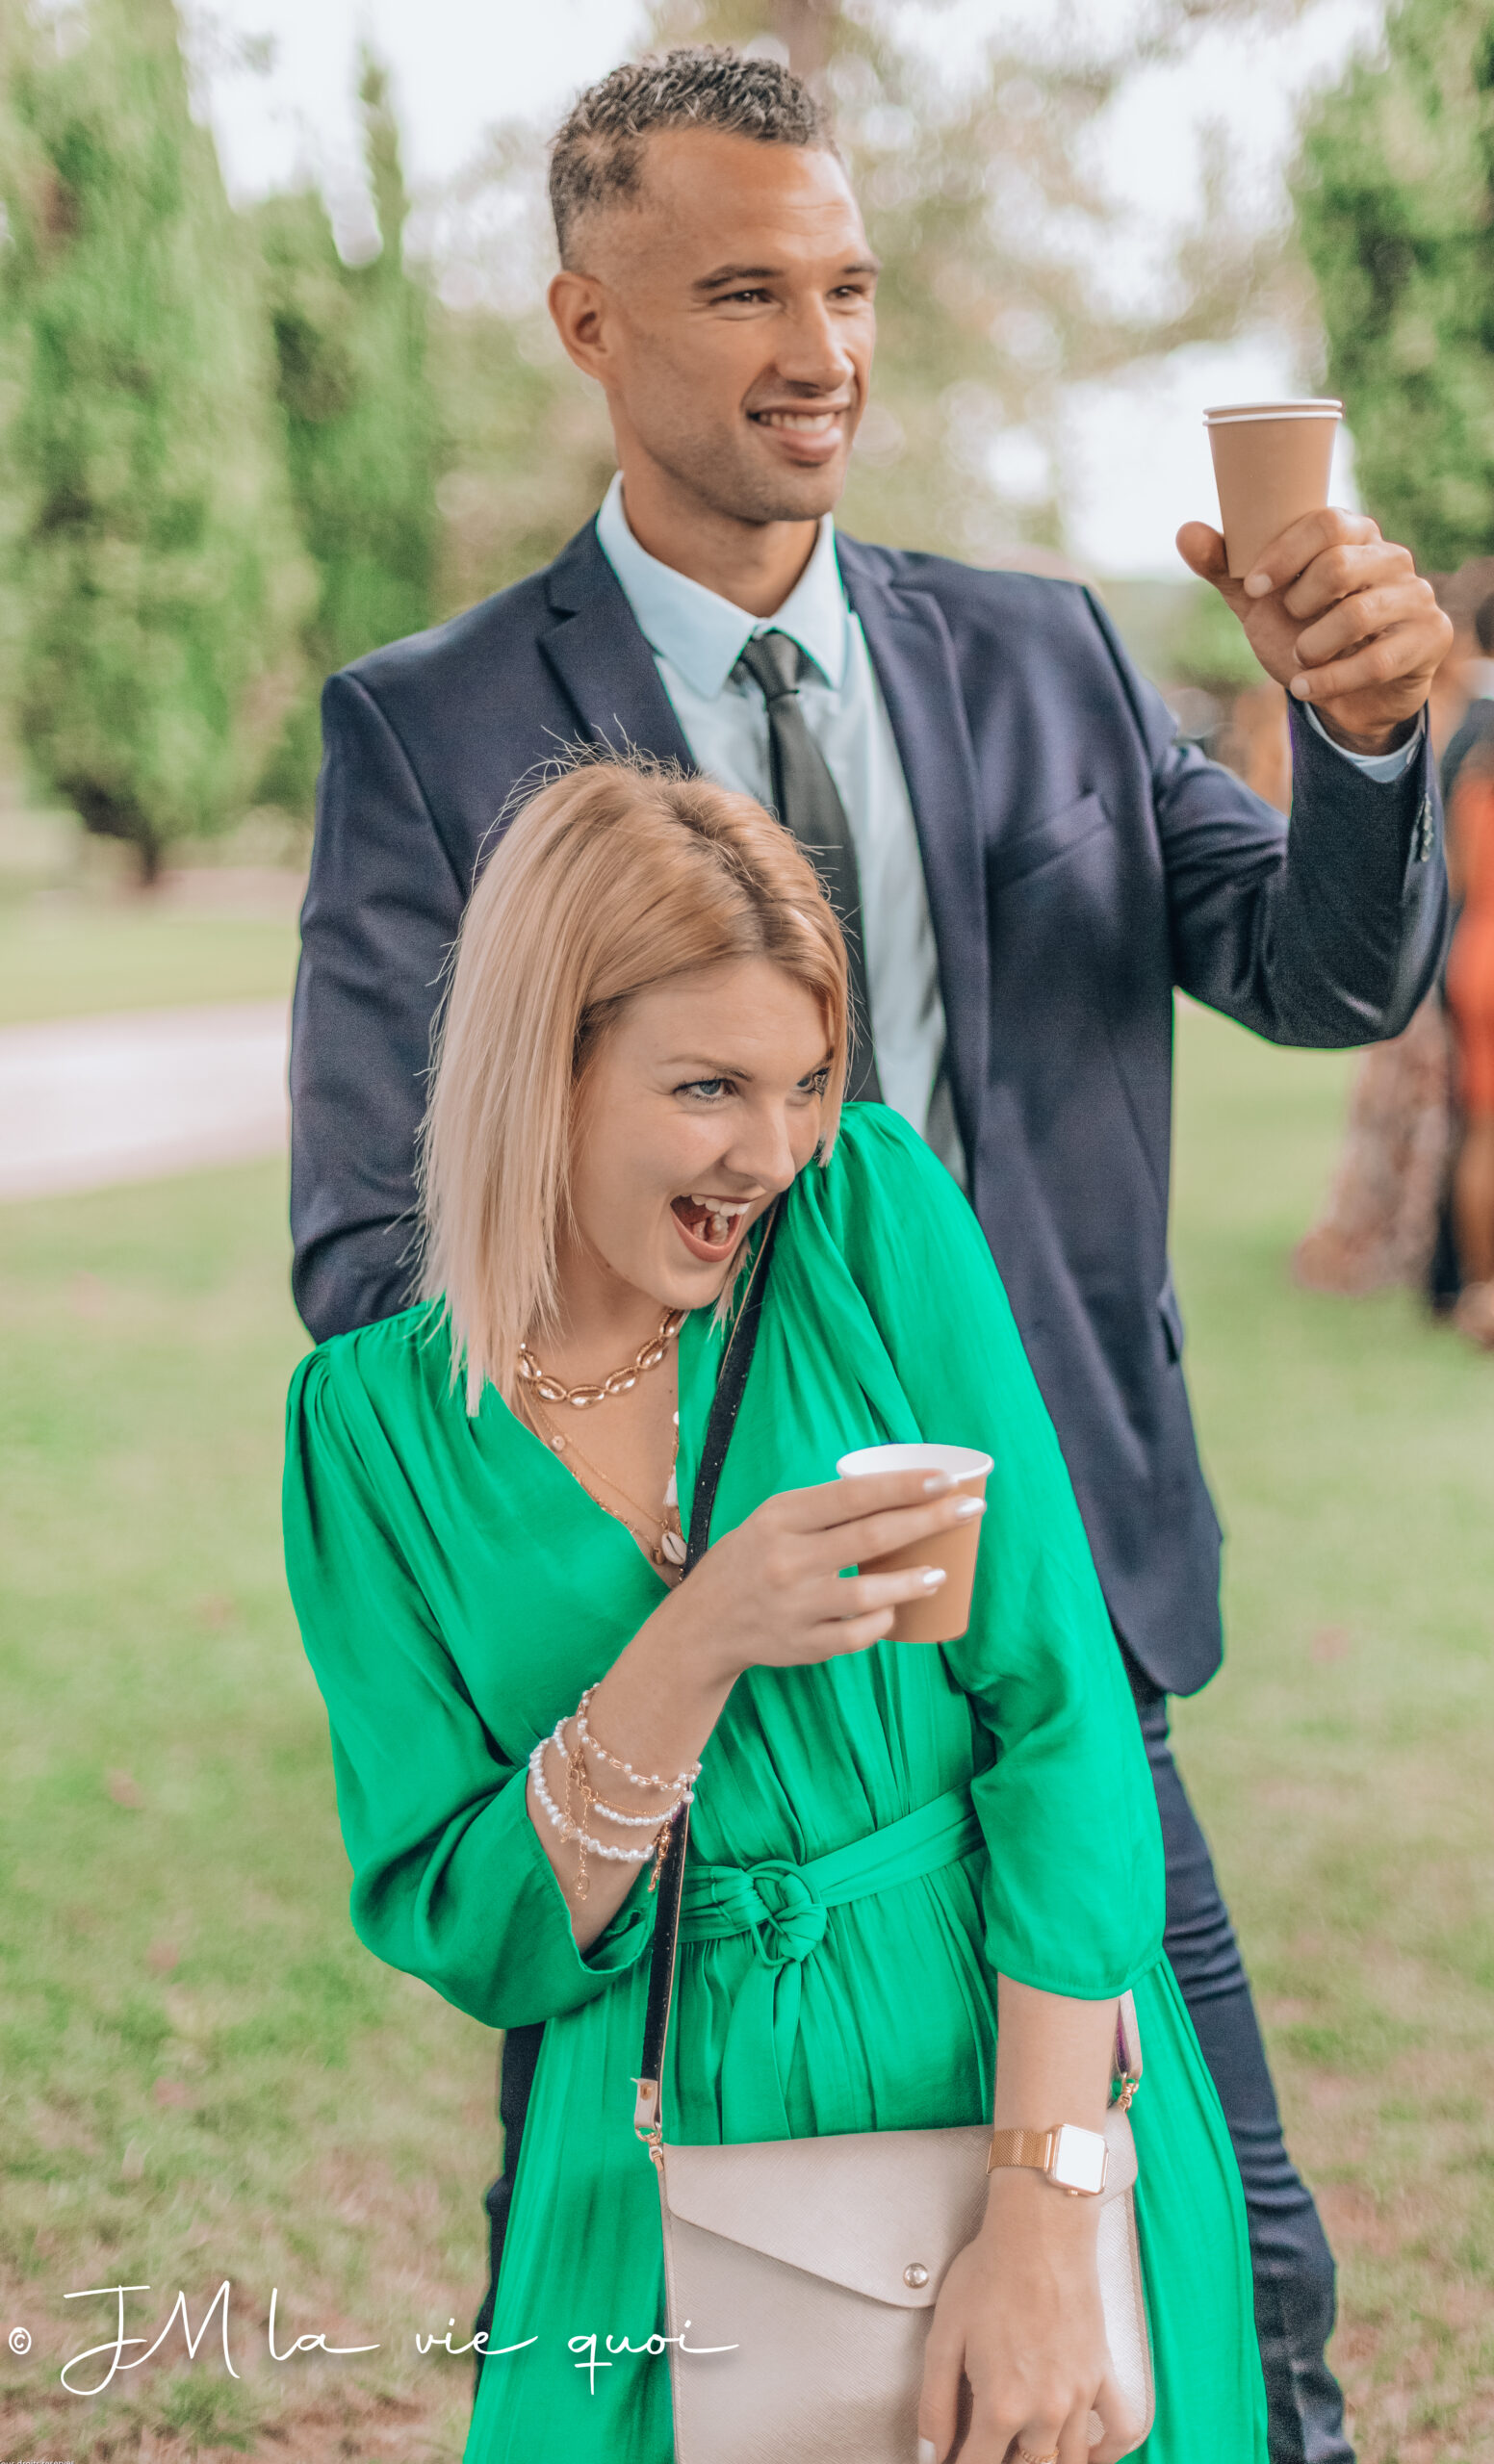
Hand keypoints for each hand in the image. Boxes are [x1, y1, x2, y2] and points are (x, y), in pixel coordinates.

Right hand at [659, 1466, 984, 1689]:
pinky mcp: (803, 1645)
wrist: (704, 1624)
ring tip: (942, 1571)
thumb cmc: (752, 1558)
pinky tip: (897, 1610)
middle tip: (971, 1510)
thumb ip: (824, 1508)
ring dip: (912, 1580)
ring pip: (868, 1593)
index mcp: (781, 1518)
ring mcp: (795, 1606)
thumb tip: (897, 1491)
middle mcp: (787, 1560)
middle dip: (929, 1521)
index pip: (851, 1496)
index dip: (902, 1486)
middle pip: (871, 1537)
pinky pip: (856, 1634)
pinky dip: (882, 1622)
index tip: (945, 1480)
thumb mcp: (773, 1519)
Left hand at [918, 2174, 1127, 2463]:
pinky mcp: (1103, 2374)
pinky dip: (1107, 2452)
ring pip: (1069, 2461)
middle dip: (1001, 2461)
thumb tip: (931, 2454)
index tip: (953, 2459)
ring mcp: (1080, 2395)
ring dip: (1045, 2460)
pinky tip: (1086, 2452)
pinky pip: (1121, 2431)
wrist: (1039, 2231)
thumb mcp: (943, 2338)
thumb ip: (935, 2405)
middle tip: (984, 2441)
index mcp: (1002, 2405)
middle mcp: (1046, 2410)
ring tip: (1022, 2444)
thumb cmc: (989, 2275)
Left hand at [1177, 508, 1451, 755]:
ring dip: (1313, 646)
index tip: (1254, 586)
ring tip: (1301, 659)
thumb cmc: (1304, 635)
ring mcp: (1416, 595)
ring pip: (1358, 615)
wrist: (1343, 696)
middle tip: (1290, 625)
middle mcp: (1391, 557)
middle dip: (1299, 603)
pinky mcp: (1430, 636)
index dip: (1284, 554)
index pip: (1325, 522)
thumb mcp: (1261, 603)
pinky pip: (1378, 660)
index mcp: (1354, 534)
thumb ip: (1227, 568)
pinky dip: (1330, 681)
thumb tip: (1184, 531)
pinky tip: (1305, 688)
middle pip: (1341, 564)